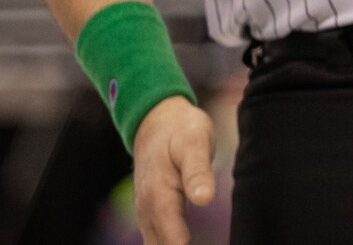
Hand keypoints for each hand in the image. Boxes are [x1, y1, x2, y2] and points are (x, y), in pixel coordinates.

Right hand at [132, 95, 215, 244]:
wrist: (157, 120)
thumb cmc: (181, 129)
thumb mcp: (195, 142)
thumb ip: (198, 171)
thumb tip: (204, 199)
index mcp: (159, 196)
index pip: (173, 239)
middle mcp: (149, 210)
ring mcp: (147, 213)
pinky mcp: (152, 213)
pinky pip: (157, 240)